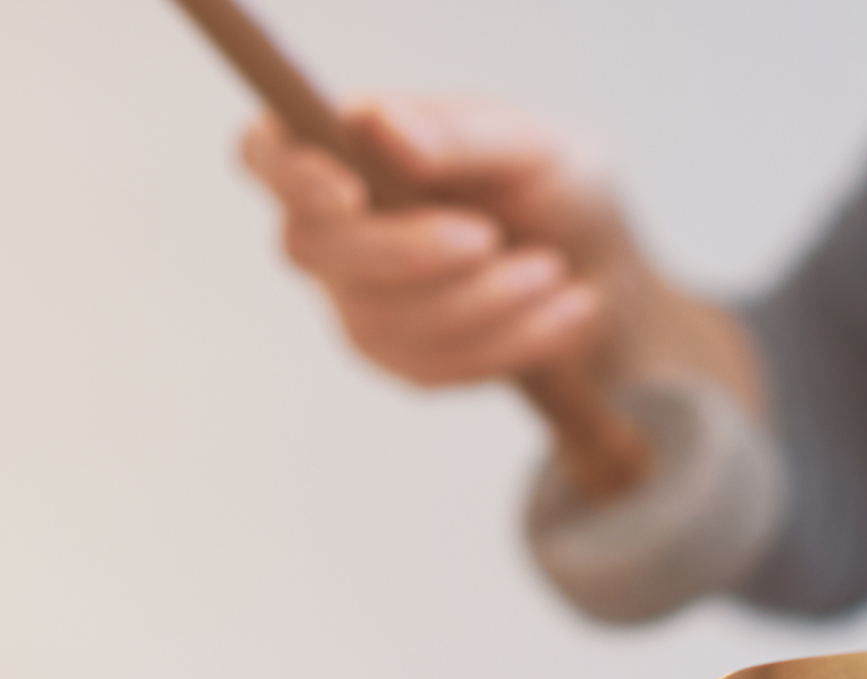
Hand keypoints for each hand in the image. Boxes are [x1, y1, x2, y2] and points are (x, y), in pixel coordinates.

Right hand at [238, 94, 758, 407]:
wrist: (599, 271)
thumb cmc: (554, 187)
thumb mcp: (531, 144)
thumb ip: (457, 134)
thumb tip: (380, 126)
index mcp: (349, 148)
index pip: (267, 153)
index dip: (289, 174)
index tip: (350, 192)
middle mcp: (333, 227)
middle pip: (316, 249)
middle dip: (408, 252)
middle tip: (491, 237)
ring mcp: (356, 300)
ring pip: (380, 318)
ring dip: (481, 300)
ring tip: (554, 270)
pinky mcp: (397, 358)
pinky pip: (430, 366)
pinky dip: (508, 339)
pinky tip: (564, 310)